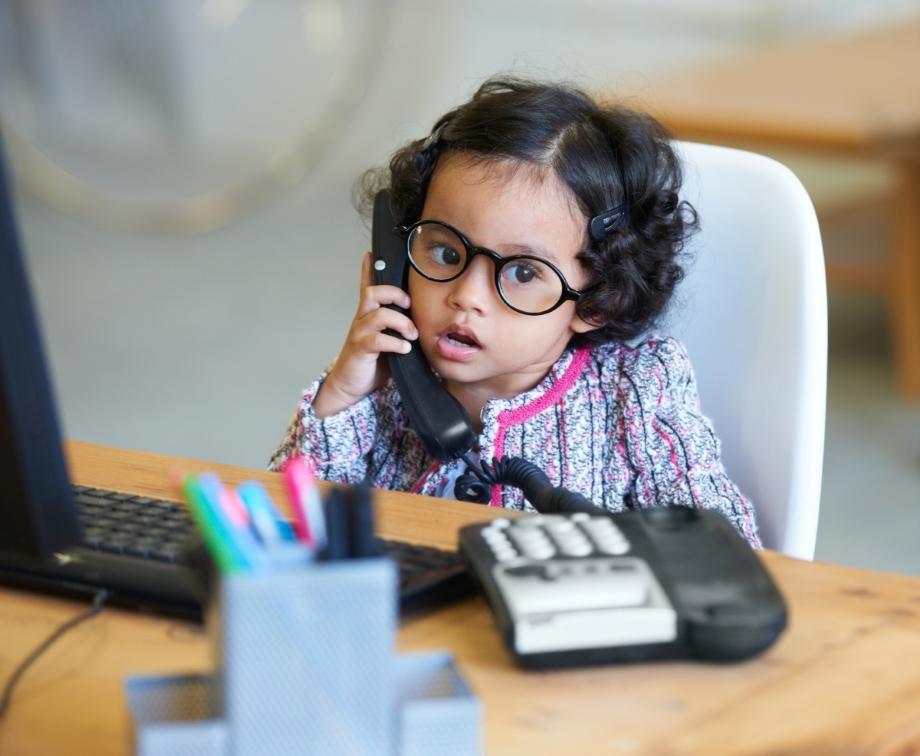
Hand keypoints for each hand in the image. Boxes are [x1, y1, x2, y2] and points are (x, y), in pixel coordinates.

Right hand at [313, 252, 417, 417]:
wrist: (352, 386)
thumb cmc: (374, 362)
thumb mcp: (390, 341)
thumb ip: (401, 329)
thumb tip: (426, 321)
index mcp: (369, 315)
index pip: (368, 287)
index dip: (368, 269)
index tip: (370, 253)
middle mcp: (362, 319)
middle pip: (373, 292)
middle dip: (395, 294)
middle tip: (410, 305)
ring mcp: (359, 333)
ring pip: (378, 314)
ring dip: (401, 322)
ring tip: (412, 335)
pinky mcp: (359, 349)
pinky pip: (377, 339)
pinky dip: (395, 343)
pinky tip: (404, 349)